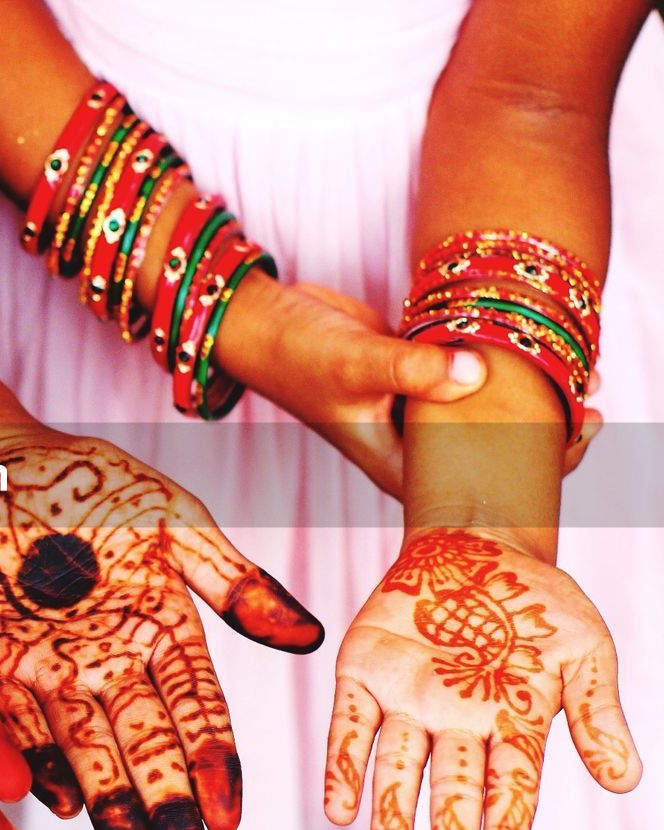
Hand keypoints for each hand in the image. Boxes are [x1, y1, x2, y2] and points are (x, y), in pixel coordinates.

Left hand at [0, 427, 323, 829]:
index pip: (198, 710)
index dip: (213, 764)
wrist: (0, 453)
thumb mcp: (175, 523)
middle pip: (147, 745)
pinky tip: (56, 797)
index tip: (226, 816)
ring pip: (86, 747)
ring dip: (109, 805)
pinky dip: (34, 758)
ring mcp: (51, 664)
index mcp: (164, 630)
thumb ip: (233, 582)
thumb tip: (310, 637)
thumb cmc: (96, 483)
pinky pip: (14, 720)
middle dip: (166, 809)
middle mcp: (112, 660)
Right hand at [223, 279, 599, 494]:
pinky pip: (465, 375)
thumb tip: (478, 371)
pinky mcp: (414, 375)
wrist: (265, 322)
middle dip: (541, 432)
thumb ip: (414, 370)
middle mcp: (411, 445)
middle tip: (589, 402)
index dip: (534, 467)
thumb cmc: (297, 356)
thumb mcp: (355, 363)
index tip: (576, 433)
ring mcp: (413, 411)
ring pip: (481, 411)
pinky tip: (531, 346)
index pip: (478, 483)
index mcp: (398, 464)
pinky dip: (495, 363)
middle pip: (488, 452)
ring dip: (524, 394)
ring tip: (578, 374)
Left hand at [324, 527, 640, 829]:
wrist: (476, 544)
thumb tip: (625, 779)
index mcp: (514, 725)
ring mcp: (407, 699)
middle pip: (452, 796)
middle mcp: (456, 723)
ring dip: (390, 822)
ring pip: (397, 770)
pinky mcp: (362, 671)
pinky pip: (349, 724)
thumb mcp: (584, 651)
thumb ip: (598, 713)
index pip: (510, 794)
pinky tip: (340, 808)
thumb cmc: (536, 605)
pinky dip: (343, 763)